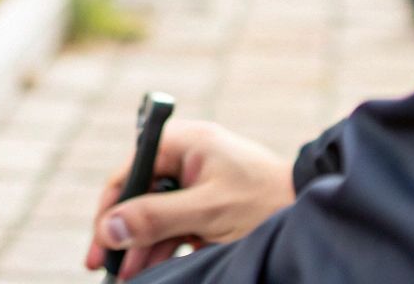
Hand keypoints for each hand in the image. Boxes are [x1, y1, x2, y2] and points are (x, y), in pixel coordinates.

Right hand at [84, 120, 294, 277]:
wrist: (314, 212)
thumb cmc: (266, 202)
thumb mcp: (208, 212)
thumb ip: (156, 218)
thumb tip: (108, 229)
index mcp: (184, 143)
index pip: (130, 172)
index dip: (110, 209)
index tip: (99, 242)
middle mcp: (186, 157)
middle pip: (139, 196)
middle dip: (124, 234)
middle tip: (105, 267)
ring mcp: (197, 181)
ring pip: (155, 215)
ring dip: (141, 247)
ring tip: (128, 278)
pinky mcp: (208, 205)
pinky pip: (174, 225)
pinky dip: (162, 248)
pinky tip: (148, 270)